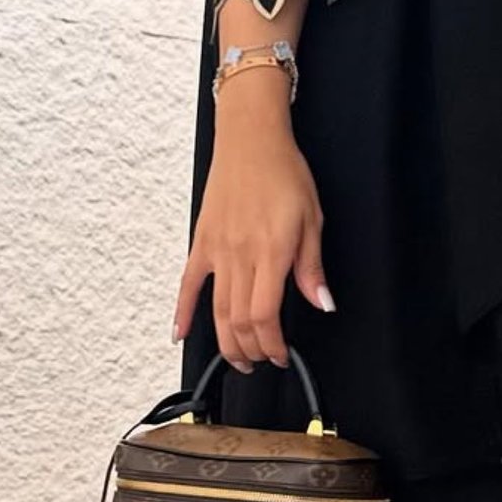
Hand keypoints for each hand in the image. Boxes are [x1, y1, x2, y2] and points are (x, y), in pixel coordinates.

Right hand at [171, 85, 333, 371]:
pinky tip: (181, 334)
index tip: (282, 355)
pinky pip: (188, 285)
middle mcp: (241, 256)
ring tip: (238, 359)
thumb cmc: (284, 174)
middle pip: (239, 320)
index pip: (265, 315)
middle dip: (252, 350)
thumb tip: (321, 303)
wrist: (250, 140)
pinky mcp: (201, 243)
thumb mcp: (313, 219)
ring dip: (226, 342)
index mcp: (272, 252)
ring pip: (216, 311)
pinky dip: (182, 313)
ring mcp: (216, 251)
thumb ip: (312, 267)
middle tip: (263, 360)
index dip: (272, 344)